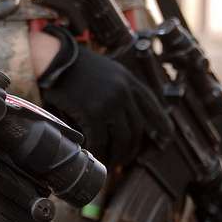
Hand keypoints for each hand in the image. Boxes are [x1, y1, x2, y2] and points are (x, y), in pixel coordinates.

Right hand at [36, 25, 161, 167]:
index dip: (161, 123)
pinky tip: (94, 154)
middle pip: (137, 128)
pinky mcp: (92, 112)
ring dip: (118, 154)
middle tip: (126, 158)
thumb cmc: (76, 65)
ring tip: (112, 162)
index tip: (166, 136)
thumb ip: (118, 87)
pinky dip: (98, 150)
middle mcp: (123, 91)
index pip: (151, 105)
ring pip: (122, 138)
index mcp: (128, 80)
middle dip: (133, 147)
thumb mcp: (106, 70)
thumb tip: (124, 114)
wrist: (55, 59)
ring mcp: (109, 102)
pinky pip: (100, 140)